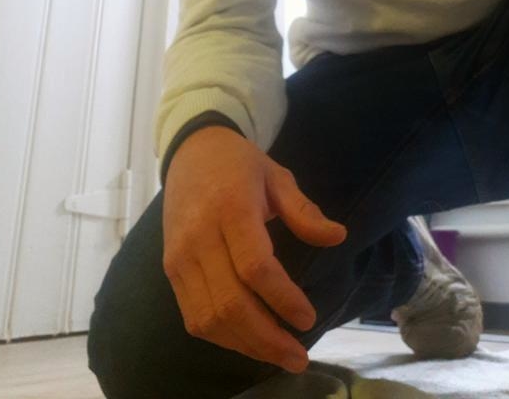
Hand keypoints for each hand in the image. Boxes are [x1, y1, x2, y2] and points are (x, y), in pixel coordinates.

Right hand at [162, 126, 346, 373]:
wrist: (189, 152)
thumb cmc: (239, 163)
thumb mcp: (277, 175)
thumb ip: (304, 210)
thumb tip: (338, 237)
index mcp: (231, 208)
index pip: (255, 266)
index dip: (282, 298)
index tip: (309, 318)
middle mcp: (200, 237)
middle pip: (230, 302)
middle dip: (266, 339)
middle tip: (299, 356)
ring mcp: (180, 257)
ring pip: (208, 318)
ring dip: (245, 345)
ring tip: (280, 356)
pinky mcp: (170, 270)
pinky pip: (193, 316)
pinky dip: (222, 337)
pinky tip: (250, 342)